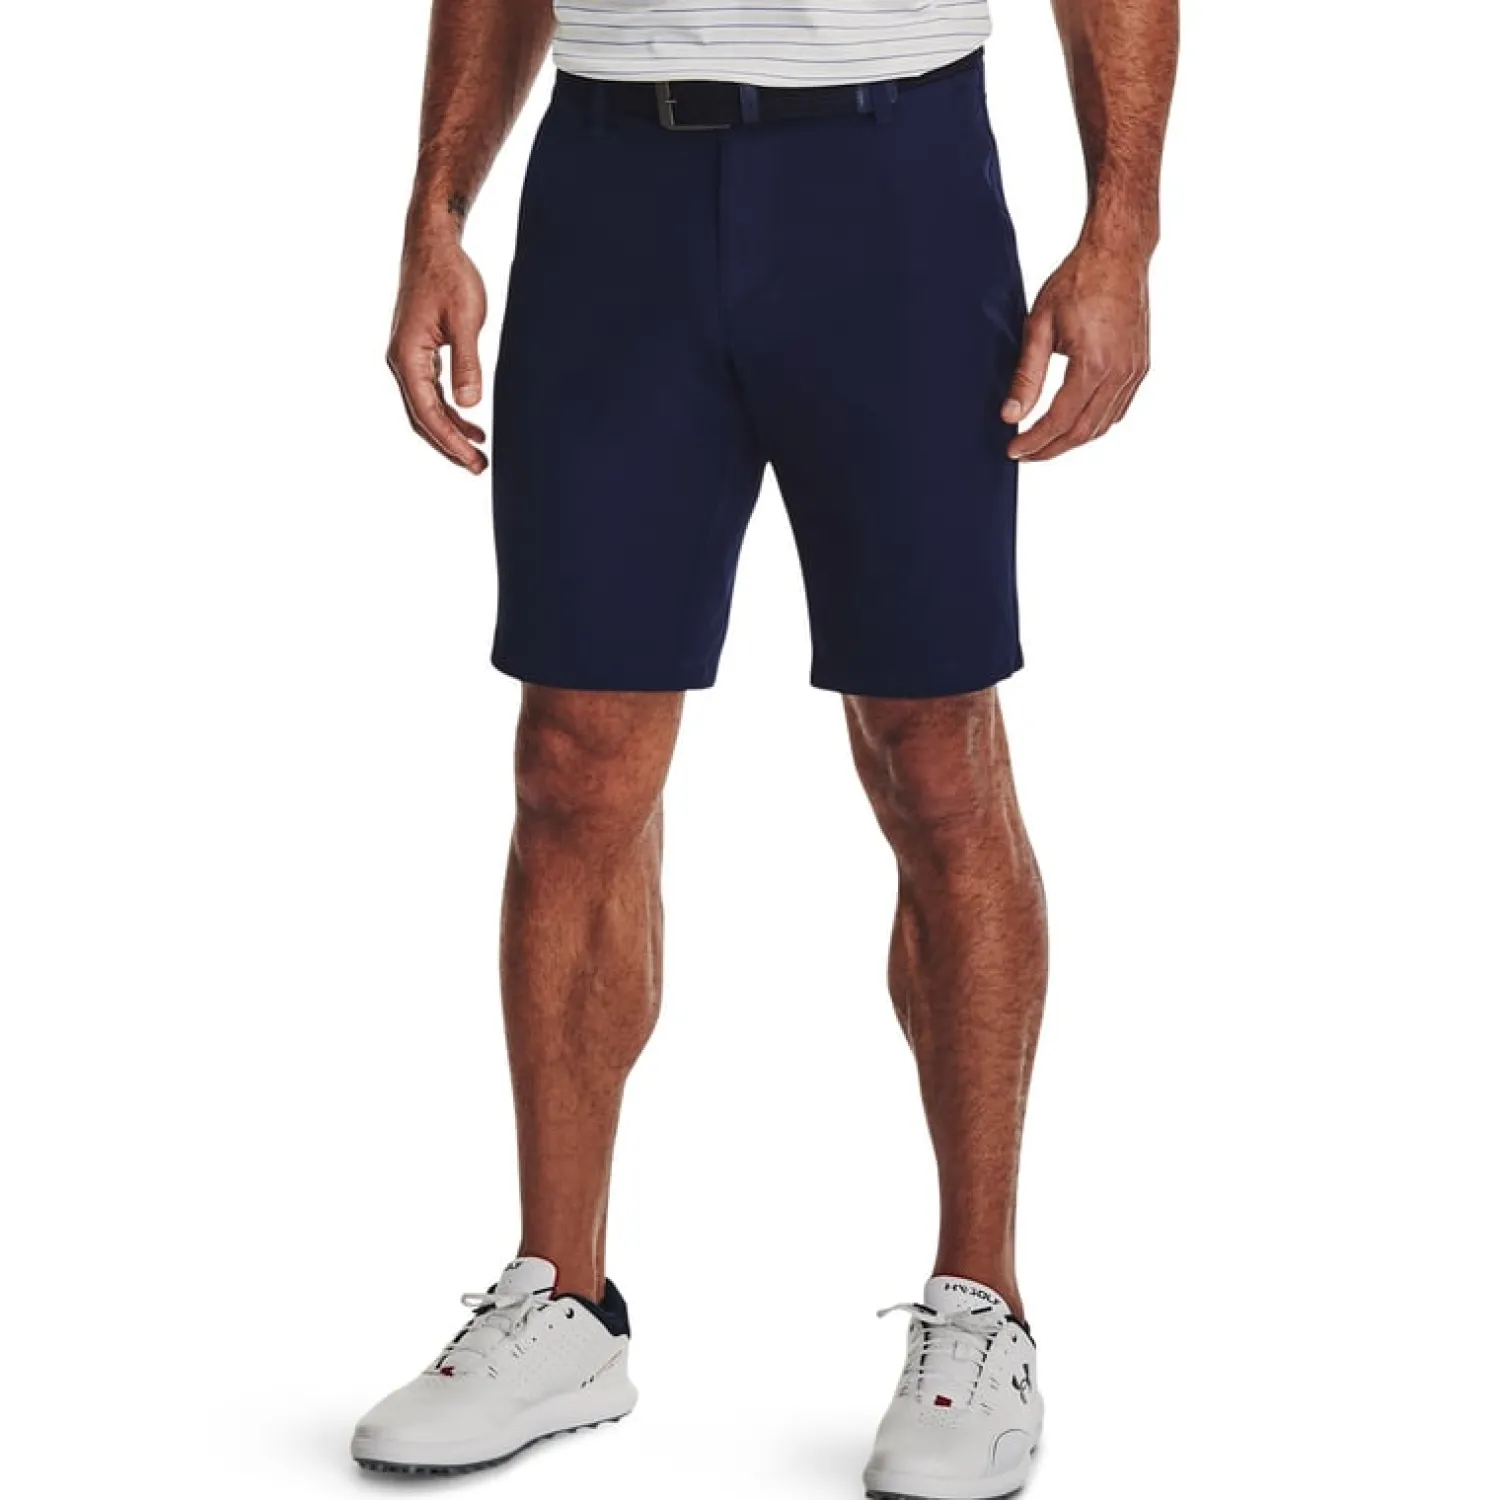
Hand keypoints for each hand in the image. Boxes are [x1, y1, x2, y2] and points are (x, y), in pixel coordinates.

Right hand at [387, 231, 488, 473]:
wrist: (432, 244)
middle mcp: (400, 361)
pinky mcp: (417, 352)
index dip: (451, 441)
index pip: (428, 413)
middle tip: (478, 468)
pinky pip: (429, 392)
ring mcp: (406, 357)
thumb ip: (467, 364)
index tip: (475, 461)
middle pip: (421, 418)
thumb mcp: (467, 320)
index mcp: (407, 356)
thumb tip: (468, 404)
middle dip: (448, 446)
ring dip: (449, 431)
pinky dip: (448, 410)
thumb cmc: (450, 275)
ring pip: (424, 408)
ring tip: (478, 452)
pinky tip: (470, 421)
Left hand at [1002, 239, 1150, 461]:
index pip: (1060, 421)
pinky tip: (1073, 424)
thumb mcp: (1039, 325)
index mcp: (1094, 364)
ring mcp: (1135, 371)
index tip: (1013, 450)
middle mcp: (1120, 373)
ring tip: (1044, 442)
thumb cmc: (1077, 280)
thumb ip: (1026, 376)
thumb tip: (1010, 416)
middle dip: (1051, 449)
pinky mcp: (1140, 366)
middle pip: (1083, 431)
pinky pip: (1118, 409)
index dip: (1035, 441)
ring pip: (1103, 425)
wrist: (1118, 253)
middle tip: (1025, 454)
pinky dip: (1095, 424)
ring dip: (1072, 440)